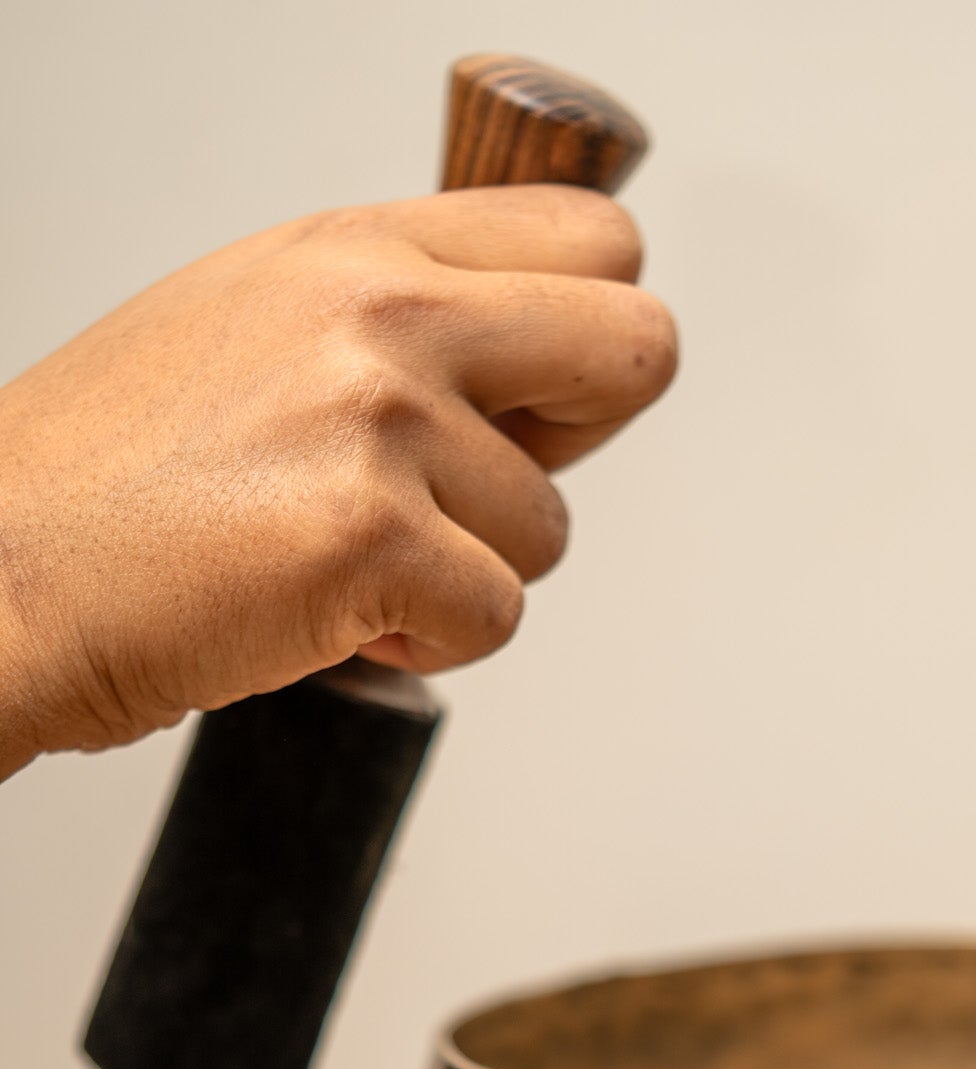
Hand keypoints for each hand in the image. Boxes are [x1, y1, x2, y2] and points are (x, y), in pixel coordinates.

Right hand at [0, 188, 675, 776]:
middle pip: (636, 346)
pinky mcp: (375, 535)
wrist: (3, 572)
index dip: (584, 342)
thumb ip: (397, 322)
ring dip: (467, 575)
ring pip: (551, 529)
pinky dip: (427, 647)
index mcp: (359, 245)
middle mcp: (382, 310)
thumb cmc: (117, 478)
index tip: (529, 399)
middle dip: (585, 442)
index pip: (593, 238)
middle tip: (482, 491)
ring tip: (344, 563)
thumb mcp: (257, 326)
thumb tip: (537, 370)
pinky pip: (499, 619)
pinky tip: (334, 618)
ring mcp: (381, 417)